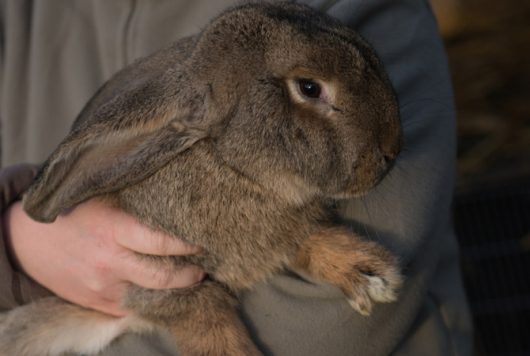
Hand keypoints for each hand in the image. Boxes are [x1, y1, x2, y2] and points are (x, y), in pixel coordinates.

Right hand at [4, 199, 203, 316]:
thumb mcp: (102, 198)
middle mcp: (110, 262)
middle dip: (189, 275)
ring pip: (150, 295)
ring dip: (174, 291)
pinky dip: (152, 301)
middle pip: (162, 276)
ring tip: (190, 280)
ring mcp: (102, 286)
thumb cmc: (72, 213)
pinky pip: (132, 307)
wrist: (28, 241)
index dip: (188, 244)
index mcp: (113, 230)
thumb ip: (136, 203)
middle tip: (203, 268)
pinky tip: (164, 293)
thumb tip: (175, 198)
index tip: (202, 241)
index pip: (161, 242)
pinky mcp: (96, 302)